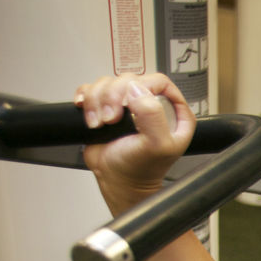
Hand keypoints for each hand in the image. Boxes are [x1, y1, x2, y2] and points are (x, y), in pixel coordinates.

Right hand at [76, 73, 195, 213]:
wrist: (118, 182)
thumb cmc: (140, 169)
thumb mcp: (156, 145)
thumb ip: (153, 116)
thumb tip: (136, 90)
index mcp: (174, 112)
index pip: (158, 81)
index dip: (140, 88)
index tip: (128, 105)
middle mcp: (152, 105)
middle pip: (128, 79)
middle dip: (113, 97)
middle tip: (111, 120)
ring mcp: (128, 106)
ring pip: (107, 83)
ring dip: (97, 101)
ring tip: (101, 124)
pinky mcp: (106, 107)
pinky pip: (92, 89)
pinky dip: (86, 99)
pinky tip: (90, 116)